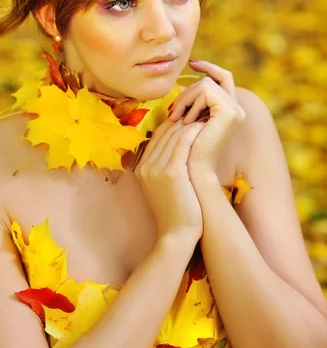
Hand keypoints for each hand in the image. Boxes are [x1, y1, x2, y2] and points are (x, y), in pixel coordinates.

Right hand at [133, 116, 204, 244]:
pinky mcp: (171, 172)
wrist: (177, 235)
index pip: (156, 136)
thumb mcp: (164, 186)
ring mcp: (155, 168)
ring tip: (205, 116)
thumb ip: (166, 166)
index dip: (174, 125)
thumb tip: (180, 148)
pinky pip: (182, 142)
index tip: (191, 119)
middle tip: (200, 112)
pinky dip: (194, 132)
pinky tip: (205, 128)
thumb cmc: (177, 211)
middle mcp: (145, 165)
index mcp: (141, 167)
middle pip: (164, 132)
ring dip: (190, 123)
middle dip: (183, 120)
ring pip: (173, 134)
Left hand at [168, 60, 245, 178]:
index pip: (223, 78)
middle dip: (187, 91)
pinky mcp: (230, 112)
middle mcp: (236, 109)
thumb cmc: (183, 150)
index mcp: (227, 111)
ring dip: (186, 99)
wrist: (191, 171)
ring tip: (177, 119)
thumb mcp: (185, 122)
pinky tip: (186, 121)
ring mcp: (235, 110)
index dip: (209, 67)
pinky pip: (207, 90)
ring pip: (206, 83)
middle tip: (173, 112)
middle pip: (211, 79)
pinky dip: (192, 103)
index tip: (192, 62)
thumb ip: (189, 104)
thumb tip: (180, 84)